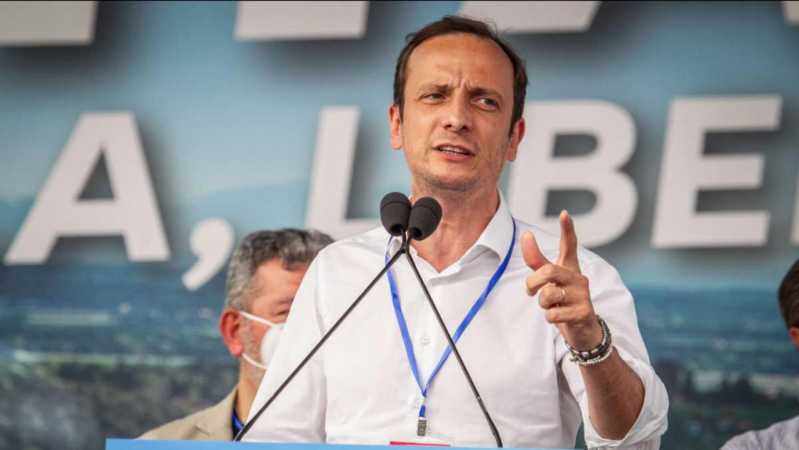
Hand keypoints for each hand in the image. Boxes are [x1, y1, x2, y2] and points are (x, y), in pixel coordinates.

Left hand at [522, 210, 601, 350]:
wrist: (583, 331)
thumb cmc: (563, 301)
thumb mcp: (549, 281)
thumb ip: (537, 261)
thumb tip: (526, 234)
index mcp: (569, 268)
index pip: (569, 246)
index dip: (567, 229)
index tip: (564, 213)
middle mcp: (579, 278)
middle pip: (548, 271)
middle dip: (533, 283)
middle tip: (530, 292)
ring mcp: (583, 295)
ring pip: (548, 295)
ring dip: (542, 304)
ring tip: (551, 307)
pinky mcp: (583, 312)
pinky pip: (553, 314)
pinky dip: (549, 318)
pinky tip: (559, 318)